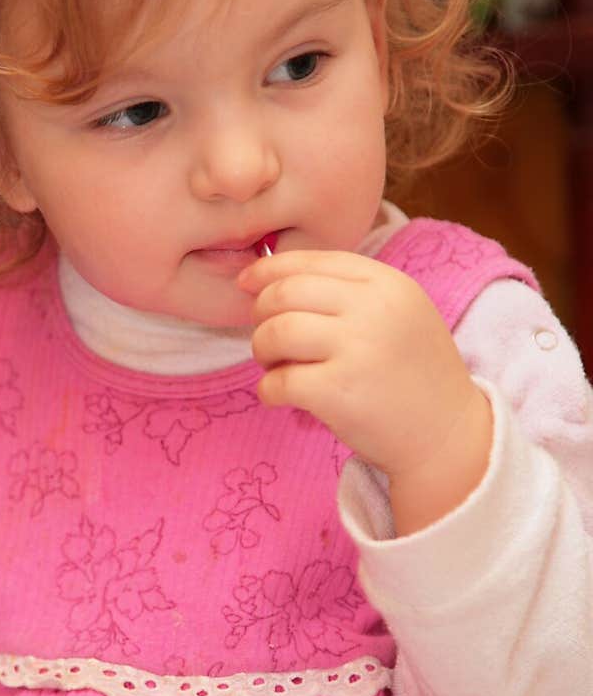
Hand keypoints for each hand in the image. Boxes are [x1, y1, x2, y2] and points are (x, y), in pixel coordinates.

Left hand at [237, 245, 492, 532]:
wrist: (448, 435)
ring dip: (261, 351)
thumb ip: (349, 292)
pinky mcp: (338, 392)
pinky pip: (278, 381)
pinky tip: (279, 397)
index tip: (246, 282)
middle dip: (261, 314)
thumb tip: (270, 278)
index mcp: (387, 283)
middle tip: (268, 339)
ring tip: (275, 368)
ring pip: (275, 332)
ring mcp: (356, 349)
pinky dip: (268, 390)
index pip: (311, 261)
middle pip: (284, 293)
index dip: (269, 270)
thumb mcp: (400, 314)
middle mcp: (373, 309)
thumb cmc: (414, 374)